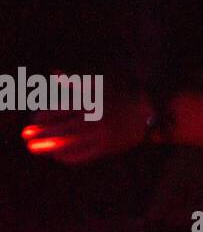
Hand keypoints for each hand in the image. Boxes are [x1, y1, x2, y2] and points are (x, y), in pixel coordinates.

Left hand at [23, 84, 152, 164]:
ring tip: (36, 149)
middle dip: (41, 135)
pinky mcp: (106, 148)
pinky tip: (58, 156)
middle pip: (60, 129)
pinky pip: (82, 156)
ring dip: (49, 148)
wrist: (148, 112)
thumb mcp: (99, 84)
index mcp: (90, 101)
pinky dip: (67, 157)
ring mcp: (100, 135)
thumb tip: (54, 74)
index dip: (42, 116)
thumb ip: (75, 82)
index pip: (58, 110)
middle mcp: (93, 119)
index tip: (34, 120)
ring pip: (68, 144)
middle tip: (27, 138)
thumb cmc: (121, 95)